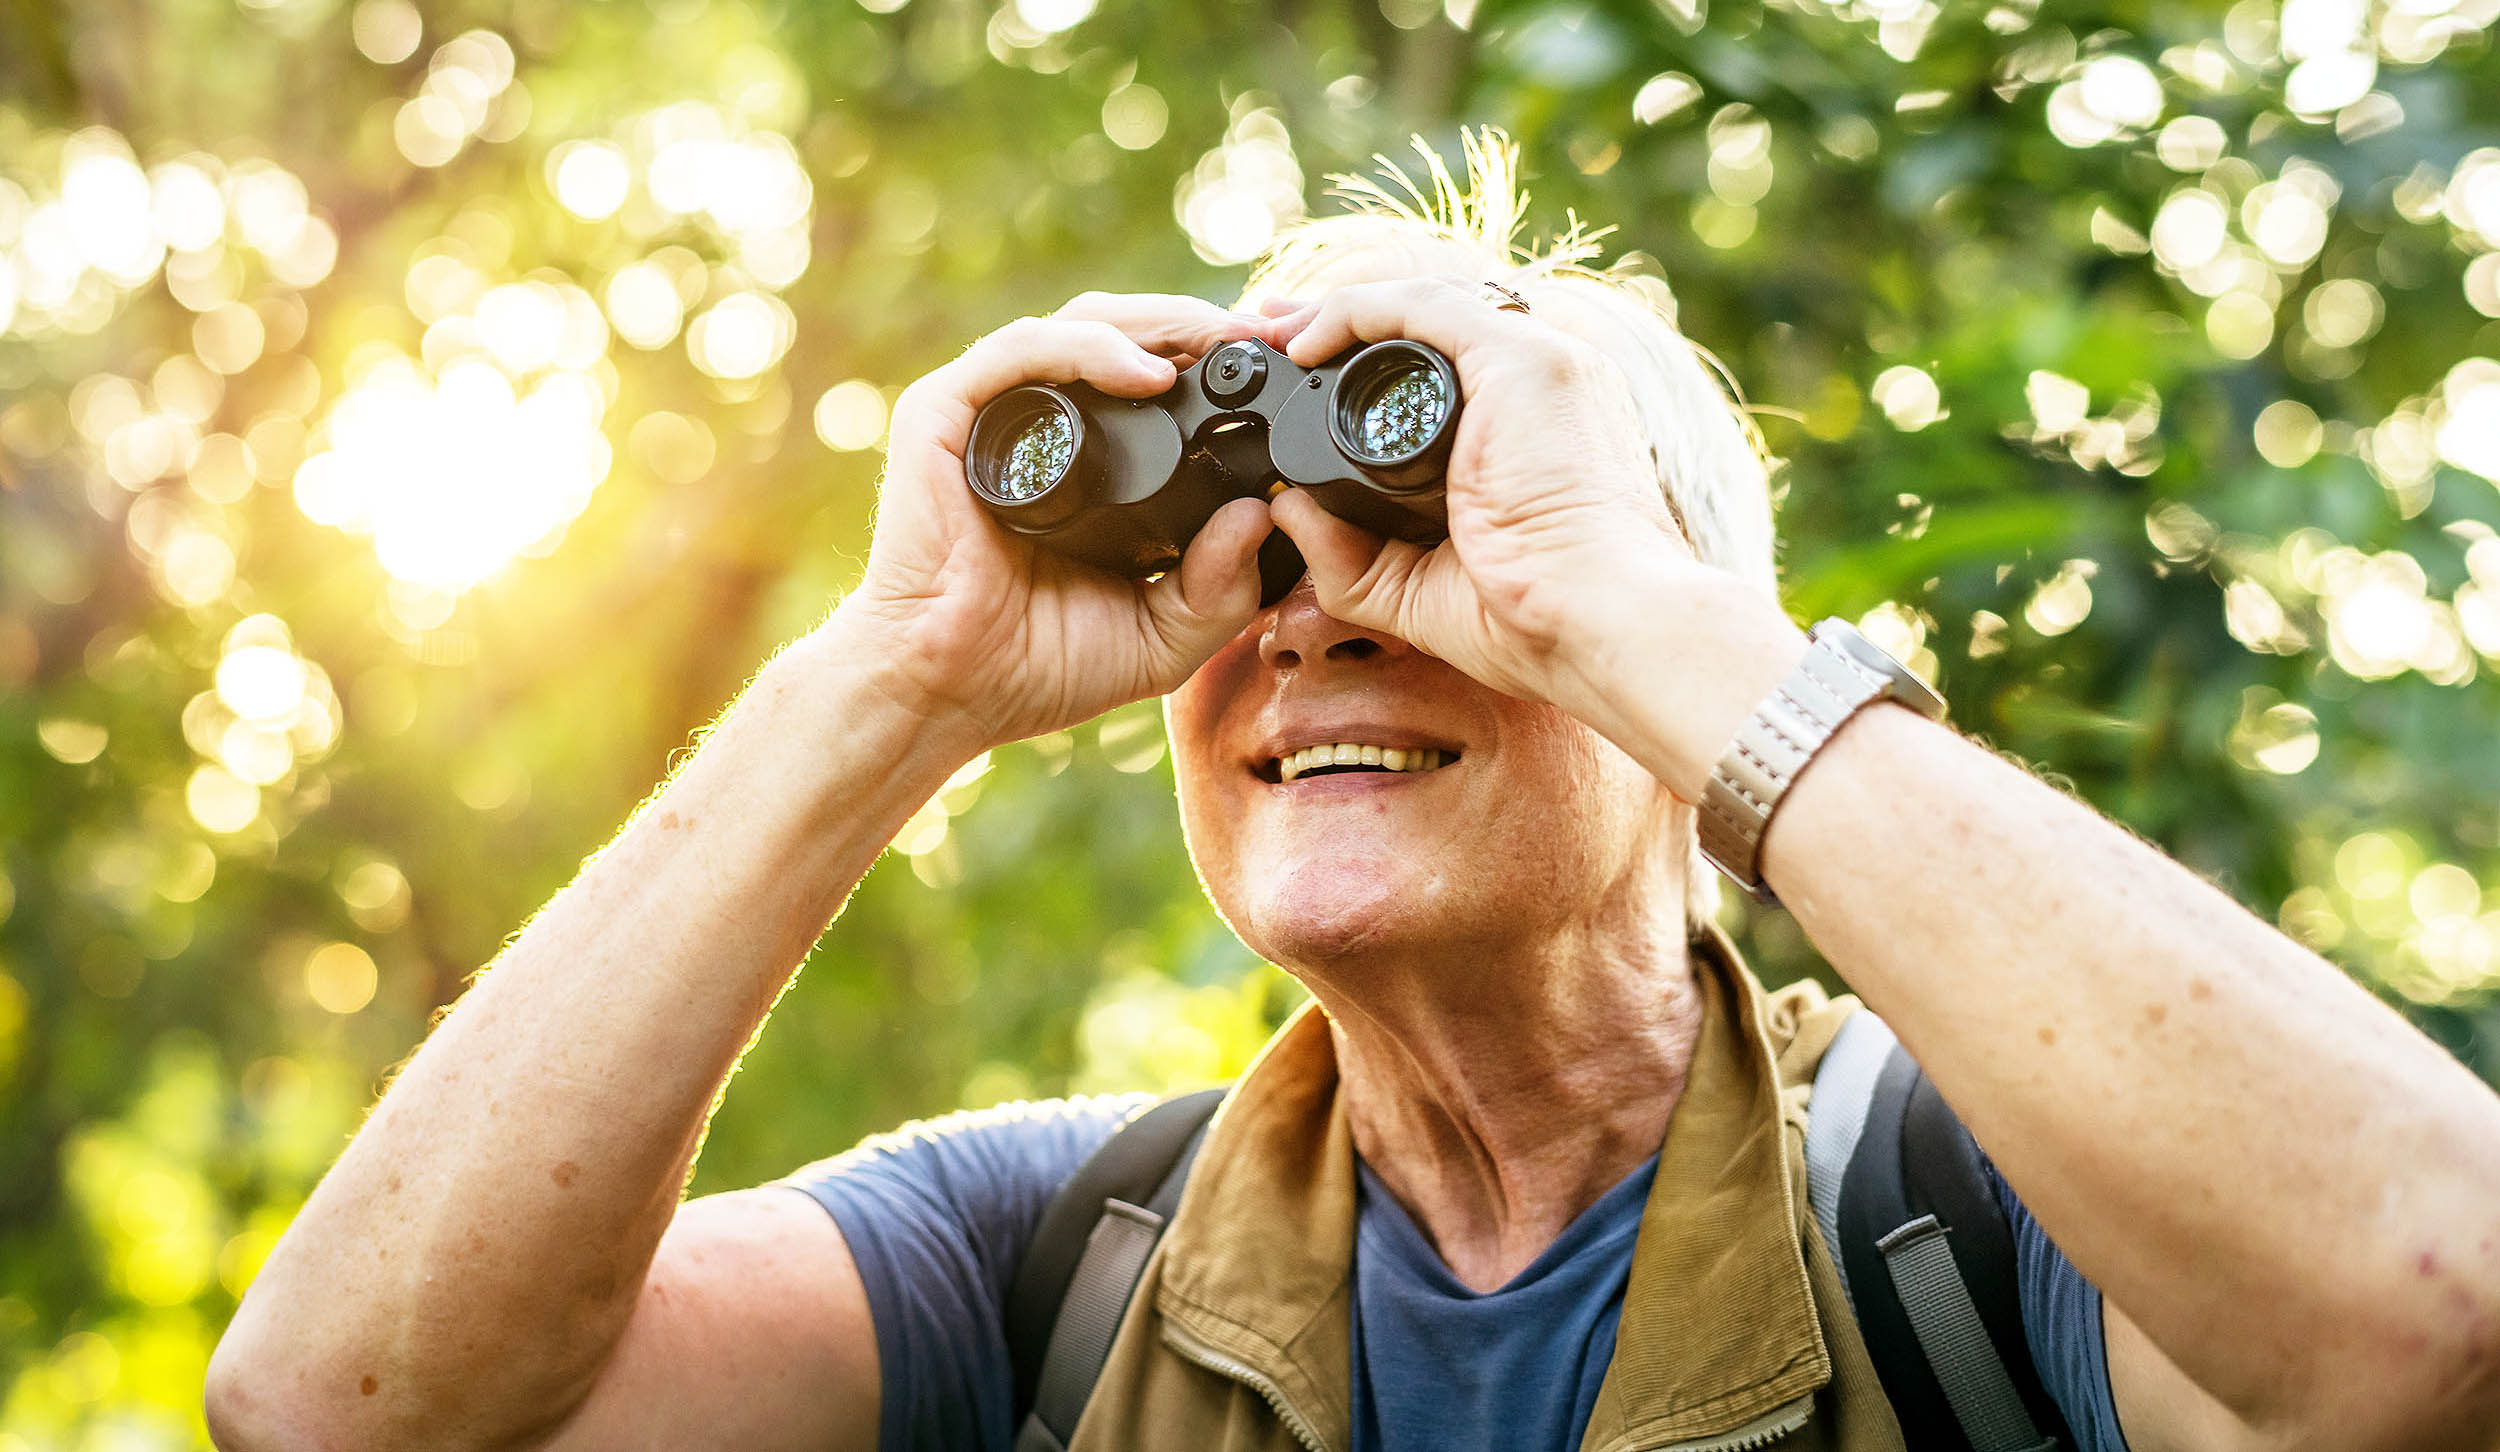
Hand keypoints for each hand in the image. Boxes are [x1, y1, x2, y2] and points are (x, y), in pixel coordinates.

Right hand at [830, 293, 1278, 750]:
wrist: (944, 693)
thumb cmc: (1036, 668)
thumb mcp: (1162, 637)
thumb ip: (1220, 590)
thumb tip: (1262, 516)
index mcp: (1093, 460)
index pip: (1159, 377)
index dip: (1220, 361)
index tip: (1284, 364)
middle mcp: (1044, 423)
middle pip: (1129, 334)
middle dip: (1202, 325)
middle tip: (1270, 337)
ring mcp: (994, 413)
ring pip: (1084, 323)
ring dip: (1160, 321)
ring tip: (1220, 342)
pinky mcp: (946, 413)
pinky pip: (1023, 350)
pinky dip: (1088, 347)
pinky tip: (1147, 374)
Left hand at [1263, 278, 1713, 720]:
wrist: (1601, 627)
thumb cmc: (1535, 623)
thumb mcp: (1417, 589)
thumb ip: (1349, 556)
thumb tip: (1285, 509)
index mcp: (1532, 430)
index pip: (1443, 371)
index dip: (1367, 364)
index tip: (1300, 378)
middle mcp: (1543, 385)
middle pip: (1428, 329)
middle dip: (1343, 325)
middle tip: (1271, 336)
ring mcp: (1540, 365)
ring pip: (1422, 307)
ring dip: (1338, 310)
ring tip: (1271, 328)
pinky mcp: (1524, 362)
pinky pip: (1422, 309)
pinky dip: (1356, 311)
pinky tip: (1305, 340)